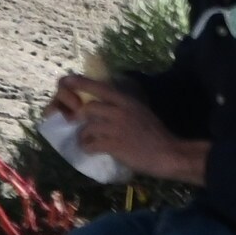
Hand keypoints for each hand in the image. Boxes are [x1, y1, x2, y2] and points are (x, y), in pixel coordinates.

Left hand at [54, 72, 207, 183]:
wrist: (168, 153)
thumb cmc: (155, 133)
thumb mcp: (141, 111)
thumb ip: (124, 107)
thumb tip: (105, 105)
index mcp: (127, 101)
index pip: (100, 88)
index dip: (82, 83)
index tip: (67, 81)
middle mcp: (120, 111)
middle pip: (89, 109)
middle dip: (80, 118)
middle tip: (77, 125)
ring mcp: (116, 128)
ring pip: (87, 128)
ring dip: (83, 136)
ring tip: (86, 141)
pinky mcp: (114, 145)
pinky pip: (91, 145)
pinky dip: (87, 148)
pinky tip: (91, 150)